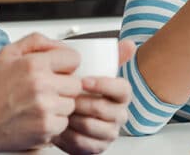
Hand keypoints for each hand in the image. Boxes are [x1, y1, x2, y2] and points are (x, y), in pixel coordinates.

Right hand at [0, 33, 81, 152]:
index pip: (74, 58)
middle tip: (46, 89)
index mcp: (35, 64)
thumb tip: (59, 45)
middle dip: (63, 86)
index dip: (65, 64)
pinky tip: (37, 117)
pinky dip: (53, 121)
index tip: (57, 70)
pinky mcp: (46, 128)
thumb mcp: (8, 54)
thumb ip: (36, 42)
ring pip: (71, 104)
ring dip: (59, 105)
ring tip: (38, 104)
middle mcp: (42, 86)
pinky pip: (64, 122)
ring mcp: (45, 108)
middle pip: (76, 83)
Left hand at [52, 40, 136, 154]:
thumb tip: (129, 44)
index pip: (122, 89)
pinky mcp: (97, 147)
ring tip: (60, 110)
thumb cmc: (85, 94)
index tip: (84, 81)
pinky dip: (67, 134)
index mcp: (121, 95)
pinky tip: (60, 125)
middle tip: (64, 96)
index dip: (103, 84)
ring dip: (72, 117)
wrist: (72, 118)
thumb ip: (112, 57)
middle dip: (80, 102)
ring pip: (90, 126)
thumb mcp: (97, 72)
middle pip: (102, 109)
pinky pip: (82, 143)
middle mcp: (119, 114)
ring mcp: (109, 132)